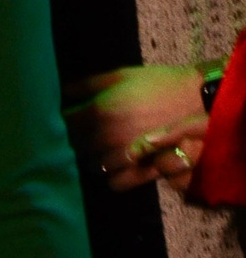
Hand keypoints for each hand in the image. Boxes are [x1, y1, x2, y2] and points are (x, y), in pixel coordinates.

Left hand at [64, 65, 207, 192]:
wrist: (196, 100)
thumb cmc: (157, 84)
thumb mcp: (121, 75)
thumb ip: (88, 85)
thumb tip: (62, 92)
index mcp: (99, 110)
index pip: (64, 123)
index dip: (62, 119)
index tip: (67, 116)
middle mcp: (106, 135)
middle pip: (74, 146)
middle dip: (74, 138)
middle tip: (82, 131)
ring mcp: (123, 155)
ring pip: (91, 164)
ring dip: (91, 156)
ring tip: (99, 146)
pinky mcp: (140, 169)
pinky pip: (114, 182)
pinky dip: (110, 174)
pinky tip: (114, 162)